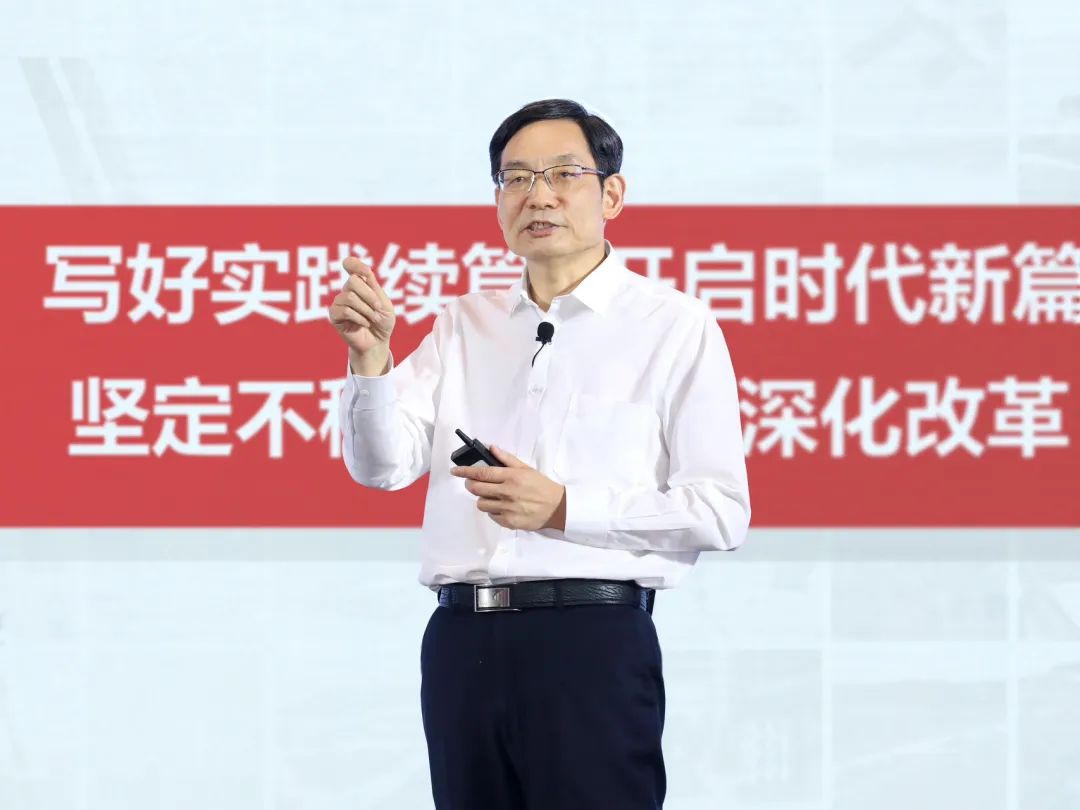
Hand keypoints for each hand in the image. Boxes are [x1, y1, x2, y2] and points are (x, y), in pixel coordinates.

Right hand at [328, 257, 395, 354]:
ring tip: (372, 319)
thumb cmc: (382, 321)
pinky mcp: (334, 315)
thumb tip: (364, 272)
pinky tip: (364, 324)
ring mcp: (340, 302)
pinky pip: (345, 311)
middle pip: (353, 281)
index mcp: (361, 284)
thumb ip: (373, 287)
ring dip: (366, 310)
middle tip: (378, 308)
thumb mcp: (384, 303)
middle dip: (369, 296)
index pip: (351, 265)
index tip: (366, 272)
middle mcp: (348, 290)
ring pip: (349, 297)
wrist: (378, 341)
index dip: (354, 264)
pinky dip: (359, 318)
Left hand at [451, 445, 566, 531]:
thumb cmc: (541, 486)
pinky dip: (493, 511)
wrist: (557, 507)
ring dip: (483, 499)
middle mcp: (507, 492)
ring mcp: (507, 508)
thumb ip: (507, 459)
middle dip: (470, 485)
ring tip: (492, 496)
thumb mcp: (526, 468)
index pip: (481, 473)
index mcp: (511, 477)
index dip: (465, 472)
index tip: (455, 471)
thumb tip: (491, 448)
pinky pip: (491, 515)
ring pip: (481, 504)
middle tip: (473, 484)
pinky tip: (501, 506)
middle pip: (476, 489)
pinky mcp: (508, 522)